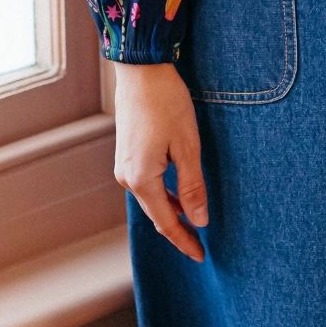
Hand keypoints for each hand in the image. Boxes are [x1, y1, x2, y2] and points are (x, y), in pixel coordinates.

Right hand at [112, 61, 209, 261]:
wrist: (141, 70)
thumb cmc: (166, 103)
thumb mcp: (187, 145)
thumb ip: (192, 186)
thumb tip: (199, 220)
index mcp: (141, 179)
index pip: (166, 222)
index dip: (184, 241)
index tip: (201, 256)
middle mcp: (126, 177)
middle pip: (155, 214)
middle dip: (178, 230)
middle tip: (200, 246)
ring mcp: (123, 165)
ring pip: (150, 199)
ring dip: (170, 212)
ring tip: (192, 222)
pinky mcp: (126, 153)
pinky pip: (145, 184)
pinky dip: (162, 194)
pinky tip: (177, 194)